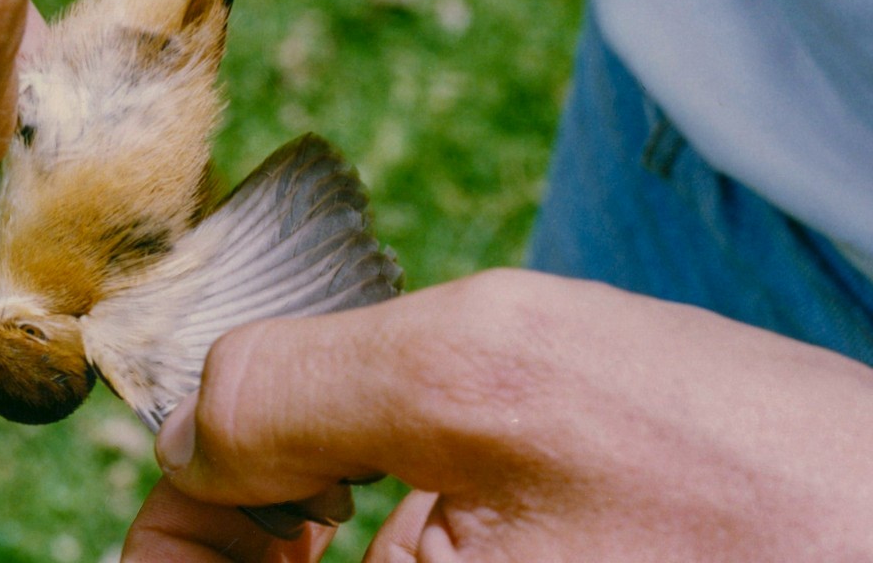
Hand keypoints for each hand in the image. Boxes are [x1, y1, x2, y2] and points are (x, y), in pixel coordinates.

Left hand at [123, 269, 872, 560]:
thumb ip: (293, 388)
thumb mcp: (485, 373)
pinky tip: (455, 487)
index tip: (223, 445)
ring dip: (326, 515)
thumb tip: (189, 426)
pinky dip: (402, 536)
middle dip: (250, 512)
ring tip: (400, 450)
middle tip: (321, 442)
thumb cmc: (736, 475)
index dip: (174, 518)